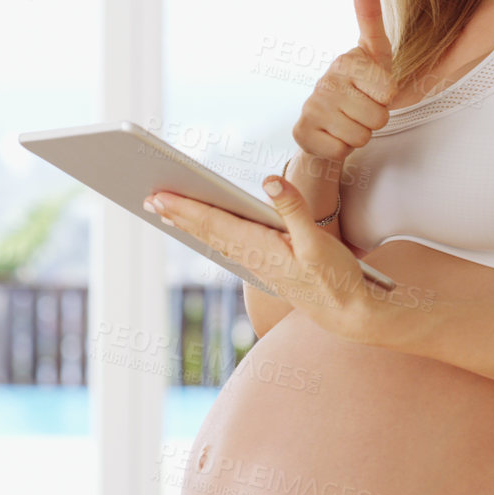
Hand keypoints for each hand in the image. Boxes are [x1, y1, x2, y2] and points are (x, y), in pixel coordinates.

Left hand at [144, 172, 379, 342]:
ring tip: (165, 210)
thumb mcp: (318, 242)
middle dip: (177, 214)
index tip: (158, 196)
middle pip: (206, 231)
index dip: (185, 208)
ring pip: (214, 240)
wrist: (347, 313)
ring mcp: (257, 263)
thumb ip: (293, 209)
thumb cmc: (335, 278)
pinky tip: (202, 230)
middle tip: (146, 197)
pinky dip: (208, 234)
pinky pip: (227, 246)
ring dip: (188, 224)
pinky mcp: (265, 266)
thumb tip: (269, 181)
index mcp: (261, 247)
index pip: (214, 223)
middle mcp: (253, 256)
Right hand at [291, 0, 396, 178]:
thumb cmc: (360, 83)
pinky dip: (341, 149)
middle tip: (362, 109)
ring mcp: (311, 107)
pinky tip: (333, 134)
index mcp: (346, 61)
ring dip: (359, 134)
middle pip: (377, 117)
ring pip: (360, 136)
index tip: (374, 89)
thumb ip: (371, 15)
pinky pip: (340, 151)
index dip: (387, 97)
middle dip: (375, 118)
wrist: (328, 120)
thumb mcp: (375, 52)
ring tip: (349, 121)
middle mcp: (325, 81)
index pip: (388, 91)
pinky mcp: (302, 133)